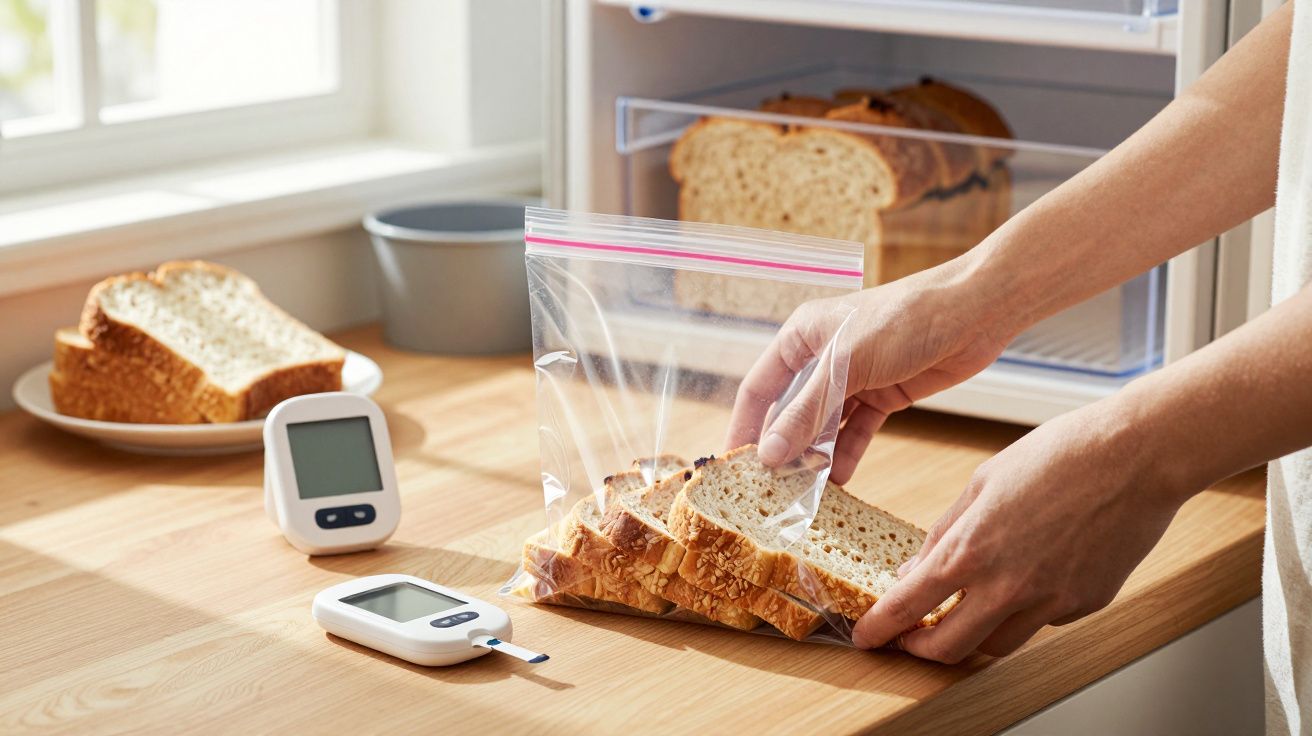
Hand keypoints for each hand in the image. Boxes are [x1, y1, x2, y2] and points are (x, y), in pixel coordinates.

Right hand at [727, 258, 1015, 483]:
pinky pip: (857, 431)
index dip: (746, 427)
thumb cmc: (904, 318)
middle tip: (772, 489)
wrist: (974, 311)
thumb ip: (807, 412)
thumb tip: (769, 454)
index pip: (760, 388)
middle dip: (784, 449)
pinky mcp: (884, 395)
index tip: (734, 465)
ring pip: (824, 426)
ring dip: (816, 458)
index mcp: (801, 337)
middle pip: (791, 411)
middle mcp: (822, 358)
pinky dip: (847, 454)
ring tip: (805, 494)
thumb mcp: (847, 366)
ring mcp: (854, 378)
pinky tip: (839, 481)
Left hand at [851, 399, 1189, 660]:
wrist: (1137, 456)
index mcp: (972, 549)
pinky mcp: (1085, 604)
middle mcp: (1009, 586)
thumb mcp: (983, 482)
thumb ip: (946, 531)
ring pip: (997, 646)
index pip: (909, 606)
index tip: (866, 636)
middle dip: (920, 649)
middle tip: (911, 638)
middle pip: (949, 648)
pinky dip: (1023, 611)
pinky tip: (1027, 578)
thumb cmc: (1061, 455)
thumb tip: (917, 567)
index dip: (879, 628)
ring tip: (965, 612)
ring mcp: (1050, 601)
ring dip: (972, 636)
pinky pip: (1041, 622)